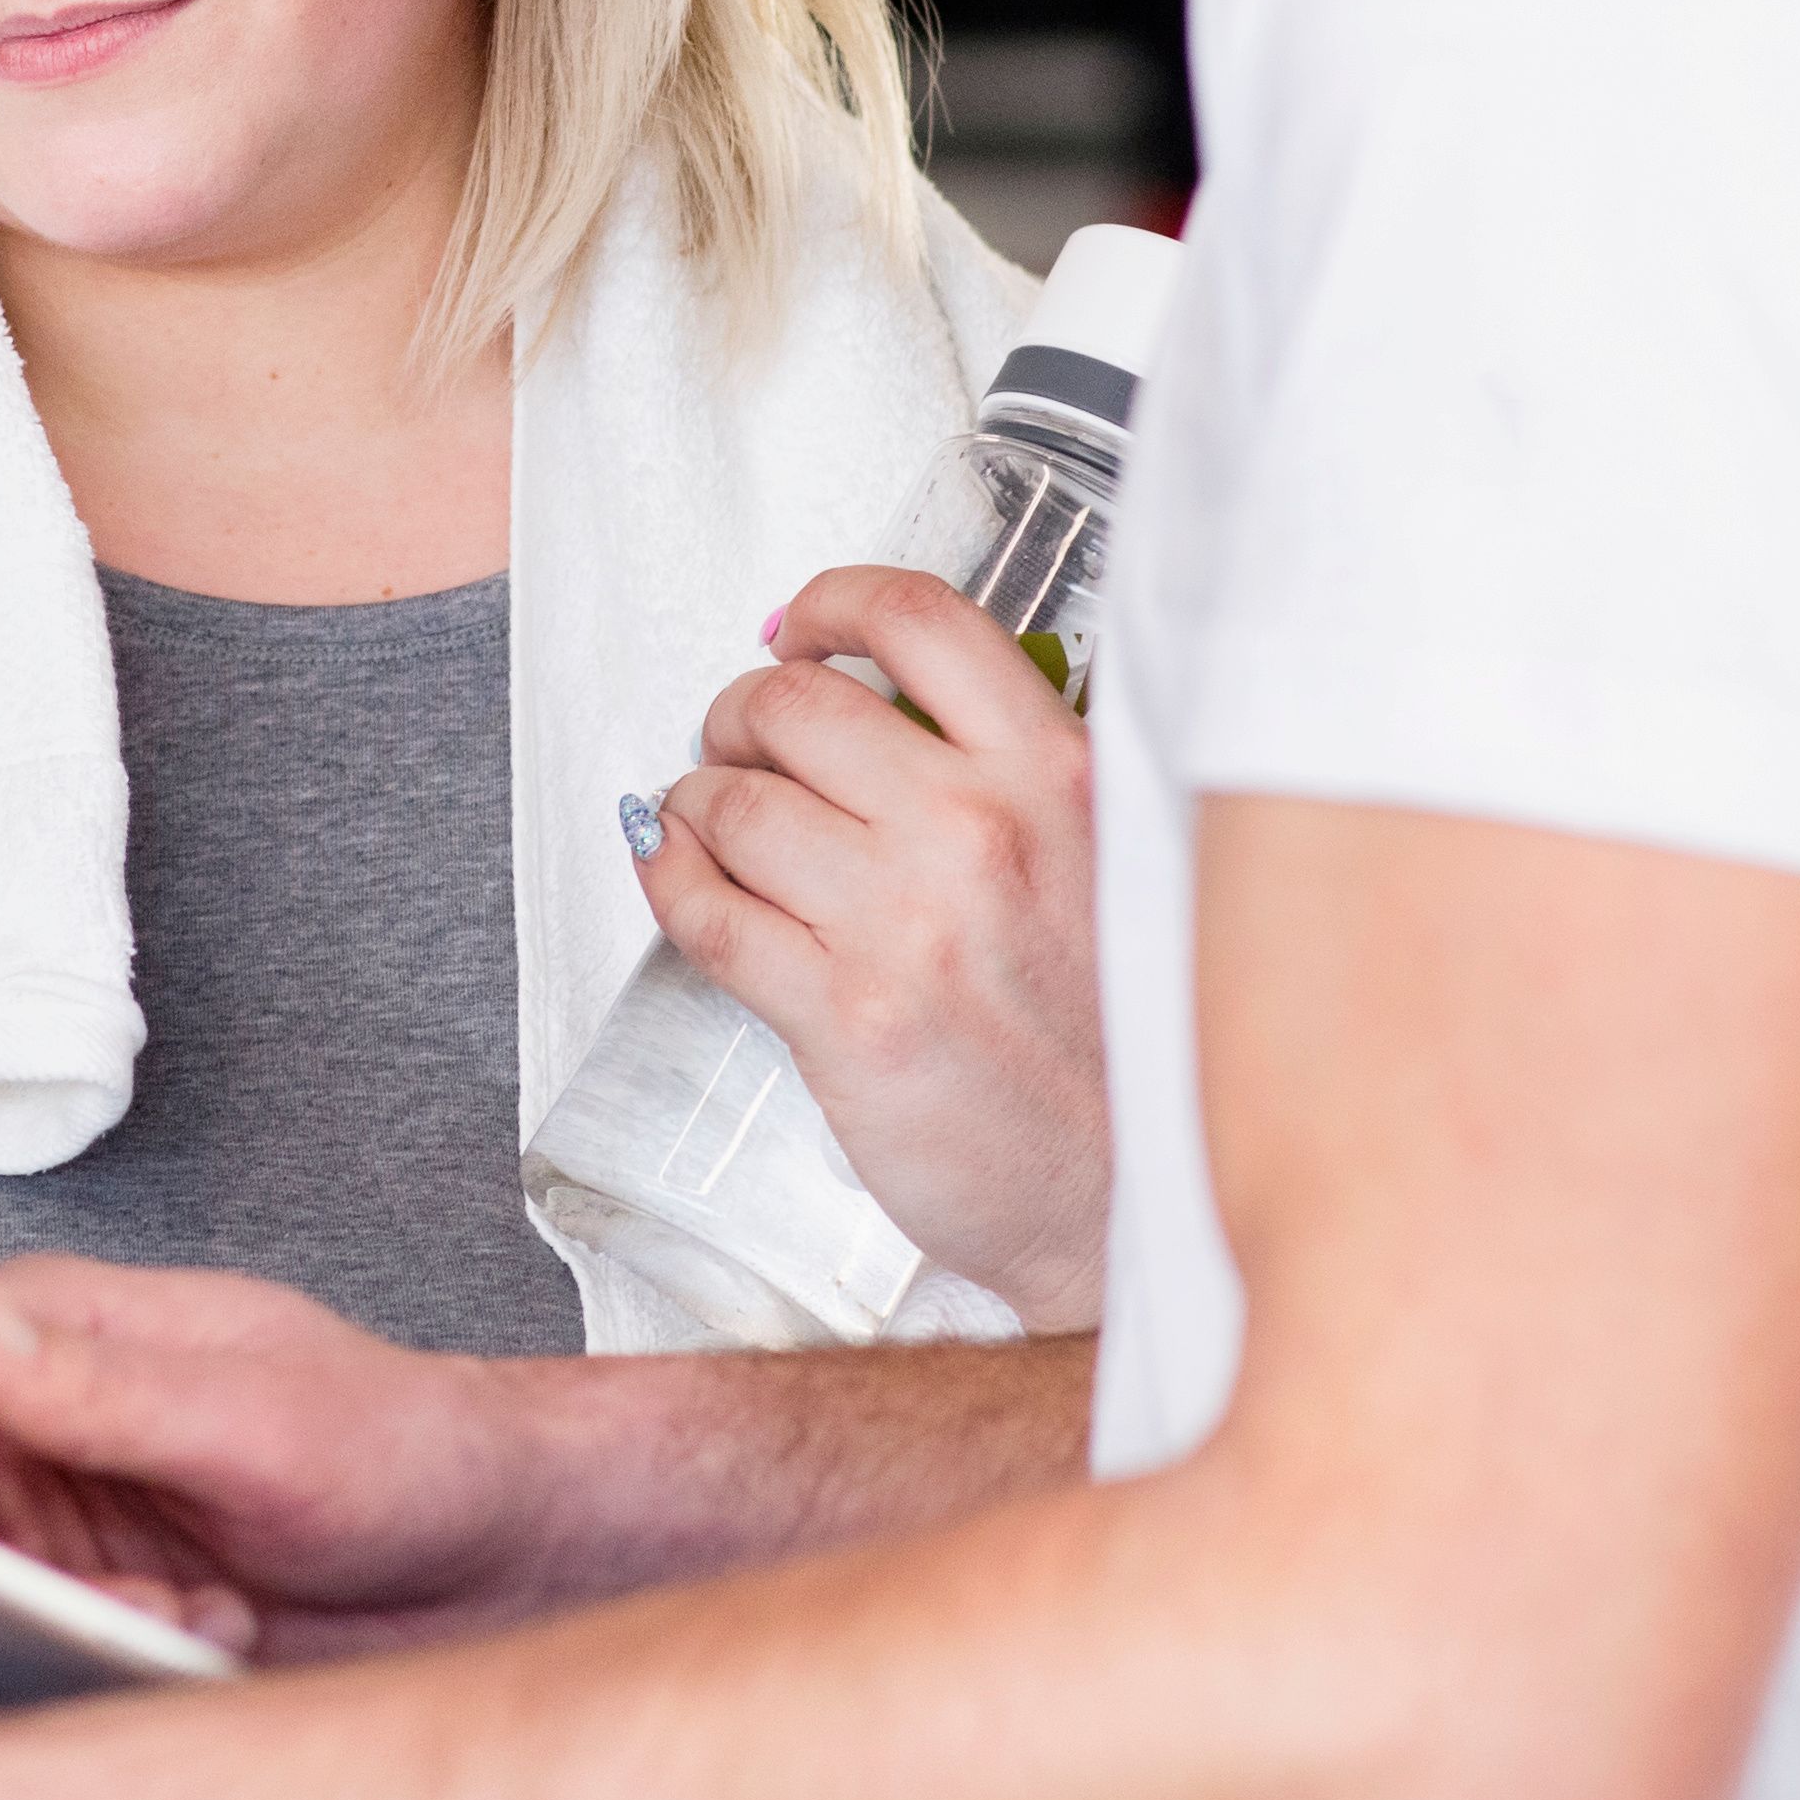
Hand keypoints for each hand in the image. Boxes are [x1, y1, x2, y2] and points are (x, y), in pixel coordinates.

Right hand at [0, 1260, 576, 1660]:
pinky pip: (26, 1674)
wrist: (508, 1567)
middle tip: (11, 1600)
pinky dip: (98, 1672)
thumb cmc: (407, 1448)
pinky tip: (201, 1641)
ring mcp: (62, 1536)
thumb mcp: (264, 1414)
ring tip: (174, 1608)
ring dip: (43, 1627)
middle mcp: (38, 1433)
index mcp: (52, 1337)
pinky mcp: (93, 1627)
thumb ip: (105, 1378)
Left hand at [652, 563, 1107, 1322]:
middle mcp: (981, 831)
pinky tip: (675, 871)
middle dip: (741, 715)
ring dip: (696, 799)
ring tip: (706, 820)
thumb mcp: (1116, 858)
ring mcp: (907, 924)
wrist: (1130, 1196)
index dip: (830, 603)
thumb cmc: (1120, 1036)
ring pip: (734, 801)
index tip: (798, 628)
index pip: (917, 618)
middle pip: (794, 703)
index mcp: (1061, 774)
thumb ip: (1024, 771)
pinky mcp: (844, 1018)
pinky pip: (708, 911)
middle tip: (738, 744)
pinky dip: (669, 875)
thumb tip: (890, 699)